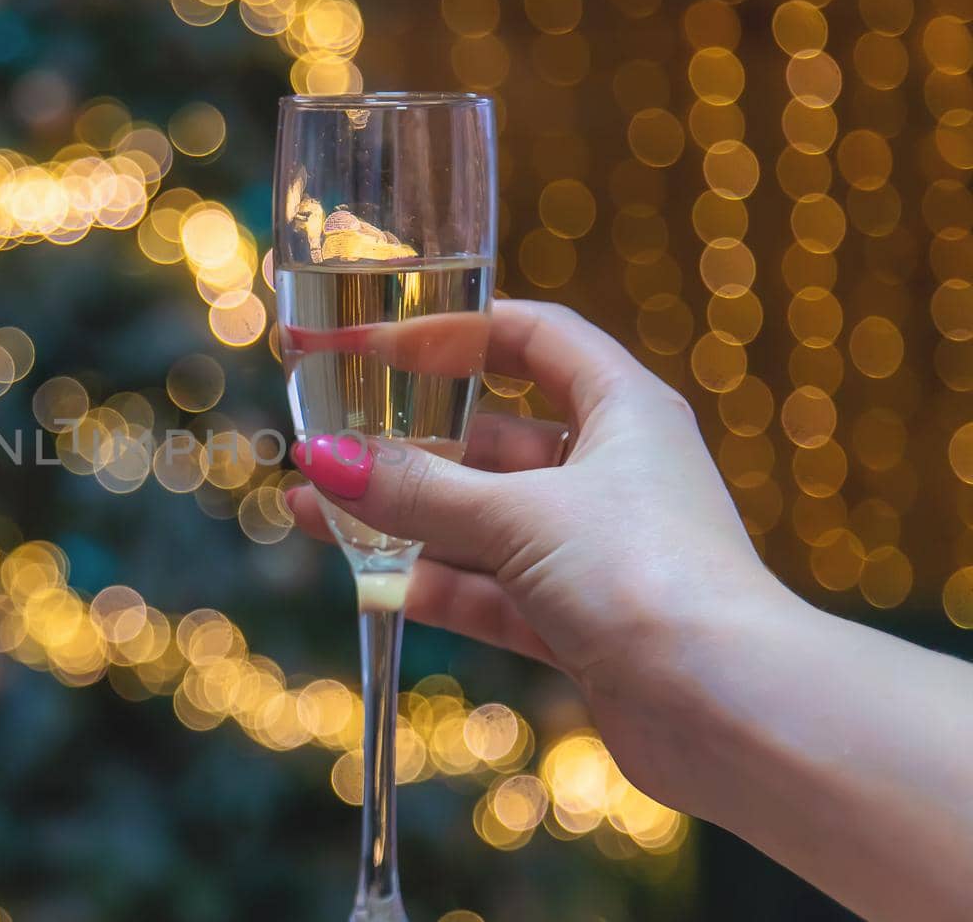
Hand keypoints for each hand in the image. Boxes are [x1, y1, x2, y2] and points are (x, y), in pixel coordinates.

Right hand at [286, 299, 803, 809]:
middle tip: (328, 438)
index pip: (533, 338)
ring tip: (316, 508)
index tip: (376, 346)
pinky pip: (489, 589)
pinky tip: (366, 579)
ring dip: (404, 517)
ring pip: (481, 520)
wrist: (728, 710)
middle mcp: (612, 473)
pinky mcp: (578, 622)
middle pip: (492, 438)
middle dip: (408, 443)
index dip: (454, 333)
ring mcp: (593, 551)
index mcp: (622, 411)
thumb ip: (417, 489)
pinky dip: (432, 583)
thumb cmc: (644, 576)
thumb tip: (323, 460)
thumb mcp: (518, 515)